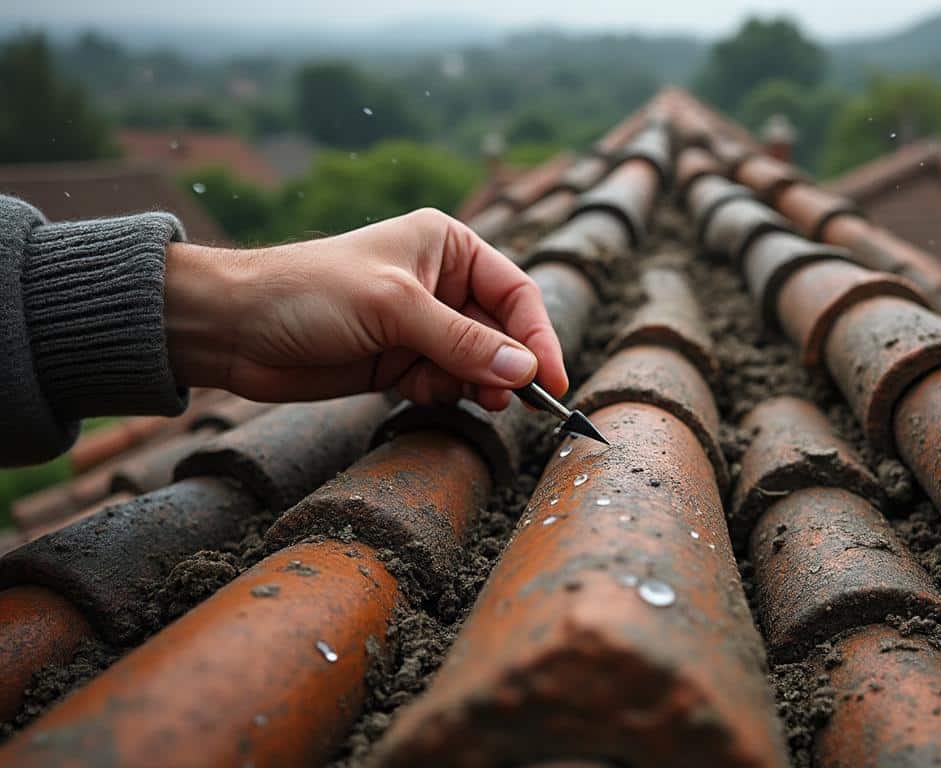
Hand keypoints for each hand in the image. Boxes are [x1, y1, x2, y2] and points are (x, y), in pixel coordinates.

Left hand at [164, 208, 566, 409]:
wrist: (233, 328)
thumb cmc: (308, 293)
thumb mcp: (394, 309)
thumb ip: (461, 341)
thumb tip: (524, 370)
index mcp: (446, 246)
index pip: (514, 292)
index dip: (537, 334)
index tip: (551, 377)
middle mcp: (440, 283)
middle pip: (501, 331)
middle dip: (508, 365)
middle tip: (518, 401)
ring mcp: (420, 325)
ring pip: (477, 362)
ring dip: (478, 384)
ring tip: (474, 398)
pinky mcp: (400, 361)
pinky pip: (446, 382)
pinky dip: (446, 393)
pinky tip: (422, 392)